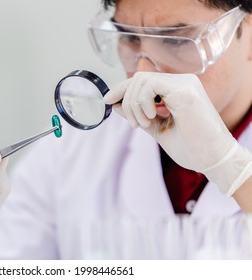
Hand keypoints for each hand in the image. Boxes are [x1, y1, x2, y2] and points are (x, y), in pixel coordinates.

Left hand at [103, 72, 251, 195]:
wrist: (213, 160)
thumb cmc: (191, 147)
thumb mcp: (157, 129)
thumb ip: (139, 115)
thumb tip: (115, 105)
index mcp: (176, 90)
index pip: (142, 82)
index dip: (121, 89)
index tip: (107, 101)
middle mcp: (181, 83)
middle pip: (138, 79)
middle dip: (127, 101)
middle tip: (135, 124)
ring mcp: (184, 84)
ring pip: (141, 80)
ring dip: (134, 105)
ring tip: (144, 124)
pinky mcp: (185, 91)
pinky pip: (150, 84)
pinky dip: (143, 102)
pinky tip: (152, 117)